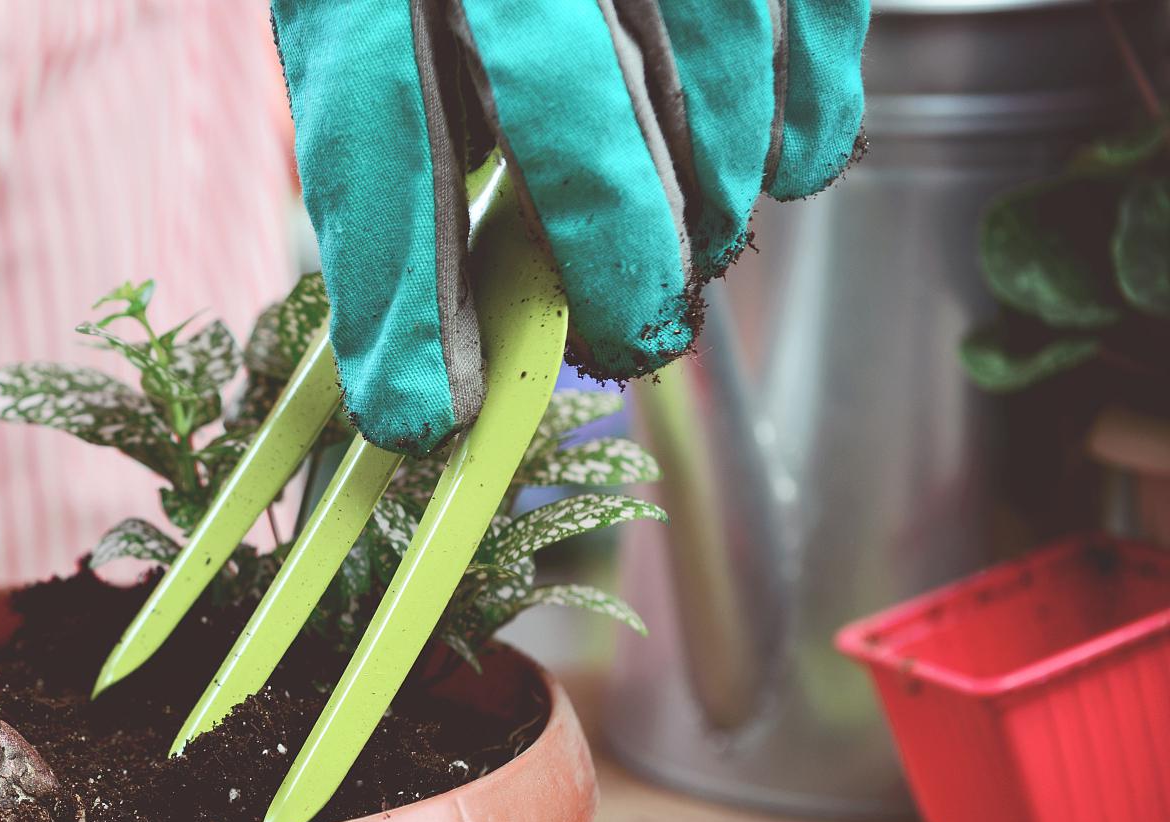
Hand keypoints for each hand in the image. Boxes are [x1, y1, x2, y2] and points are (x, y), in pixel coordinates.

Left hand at [272, 0, 867, 455]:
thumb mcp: (373, 6)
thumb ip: (403, 119)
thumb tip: (435, 324)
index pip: (377, 139)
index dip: (400, 294)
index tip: (418, 415)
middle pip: (571, 109)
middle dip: (611, 257)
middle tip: (629, 341)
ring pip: (714, 64)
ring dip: (716, 192)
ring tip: (700, 255)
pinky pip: (813, 8)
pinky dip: (810, 110)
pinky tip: (789, 169)